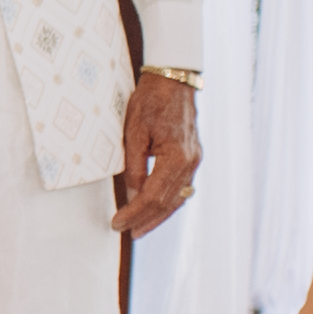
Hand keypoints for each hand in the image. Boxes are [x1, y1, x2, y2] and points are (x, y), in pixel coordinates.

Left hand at [112, 75, 200, 235]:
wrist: (173, 81)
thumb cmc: (150, 102)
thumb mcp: (133, 133)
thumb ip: (134, 167)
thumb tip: (131, 195)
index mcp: (177, 157)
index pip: (153, 196)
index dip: (134, 213)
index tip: (117, 223)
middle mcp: (190, 163)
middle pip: (168, 203)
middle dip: (146, 220)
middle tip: (126, 232)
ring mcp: (194, 161)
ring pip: (177, 199)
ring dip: (158, 216)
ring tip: (139, 228)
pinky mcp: (192, 157)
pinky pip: (181, 187)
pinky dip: (167, 201)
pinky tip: (155, 209)